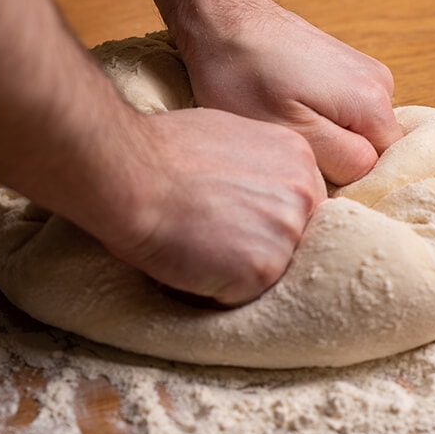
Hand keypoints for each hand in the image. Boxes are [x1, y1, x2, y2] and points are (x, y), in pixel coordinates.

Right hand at [100, 107, 326, 304]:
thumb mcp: (230, 138)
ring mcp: (287, 234)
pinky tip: (190, 264)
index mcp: (298, 157)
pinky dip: (216, 290)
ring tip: (198, 247)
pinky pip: (244, 295)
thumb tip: (252, 187)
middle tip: (214, 235)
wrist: (130, 174)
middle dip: (259, 245)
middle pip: (295, 240)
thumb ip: (258, 166)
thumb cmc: (161, 151)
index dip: (263, 218)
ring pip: (272, 271)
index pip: (299, 205)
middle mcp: (303, 194)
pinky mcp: (264, 270)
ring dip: (237, 269)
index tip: (234, 219)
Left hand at [180, 1, 402, 185]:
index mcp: (374, 104)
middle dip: (334, 160)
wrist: (224, 18)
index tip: (303, 168)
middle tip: (287, 147)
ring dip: (323, 140)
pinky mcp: (344, 69)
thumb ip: (341, 159)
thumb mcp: (289, 130)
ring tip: (284, 125)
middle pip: (371, 151)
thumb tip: (369, 174)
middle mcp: (382, 86)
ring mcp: (364, 74)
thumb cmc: (244, 76)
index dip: (345, 180)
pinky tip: (286, 110)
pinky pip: (342, 114)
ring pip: (353, 133)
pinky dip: (318, 120)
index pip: (382, 170)